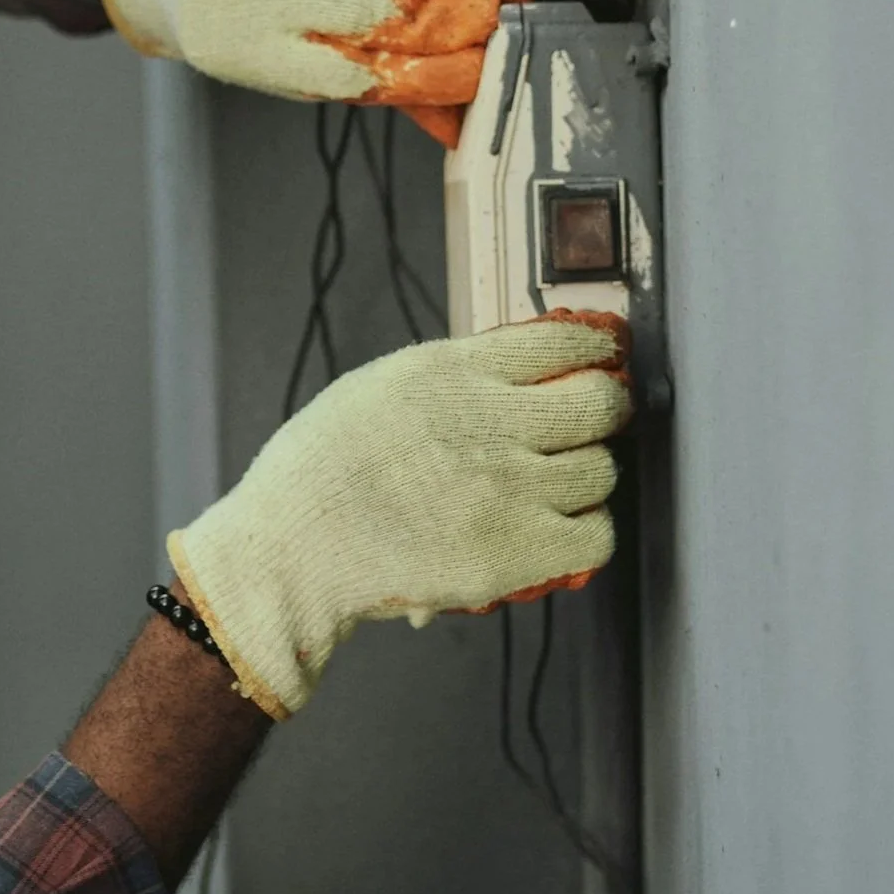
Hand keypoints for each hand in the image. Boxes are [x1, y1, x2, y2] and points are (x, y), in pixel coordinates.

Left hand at [96, 0, 529, 145]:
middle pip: (377, 9)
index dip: (425, 76)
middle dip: (448, 24)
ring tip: (488, 0)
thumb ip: (363, 86)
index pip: (355, 71)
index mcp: (256, 49)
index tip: (476, 77)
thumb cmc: (234, 20)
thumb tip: (448, 115)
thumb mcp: (281, 69)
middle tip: (497, 31)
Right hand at [167, 316, 631, 720]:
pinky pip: (596, 536)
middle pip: (600, 404)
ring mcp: (510, 488)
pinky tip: (555, 531)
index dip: (594, 350)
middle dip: (602, 411)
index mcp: (451, 372)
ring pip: (601, 472)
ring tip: (553, 487)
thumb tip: (515, 374)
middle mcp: (490, 422)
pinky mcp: (518, 551)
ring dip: (584, 478)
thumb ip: (448, 379)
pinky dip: (583, 534)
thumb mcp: (376, 388)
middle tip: (588, 424)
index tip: (600, 358)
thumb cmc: (317, 472)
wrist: (292, 549)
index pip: (562, 342)